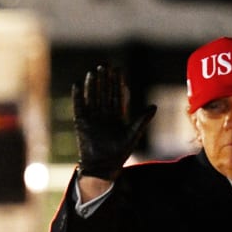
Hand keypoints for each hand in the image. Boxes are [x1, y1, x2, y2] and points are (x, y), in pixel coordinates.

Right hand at [72, 64, 155, 179]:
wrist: (103, 166)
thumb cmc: (119, 153)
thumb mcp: (133, 134)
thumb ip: (142, 120)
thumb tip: (154, 106)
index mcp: (117, 117)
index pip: (117, 95)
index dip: (117, 83)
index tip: (118, 70)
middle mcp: (104, 115)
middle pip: (104, 93)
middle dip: (105, 80)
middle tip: (105, 65)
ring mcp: (92, 118)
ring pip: (92, 97)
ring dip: (93, 85)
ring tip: (94, 72)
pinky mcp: (81, 122)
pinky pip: (79, 106)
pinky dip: (78, 96)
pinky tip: (77, 84)